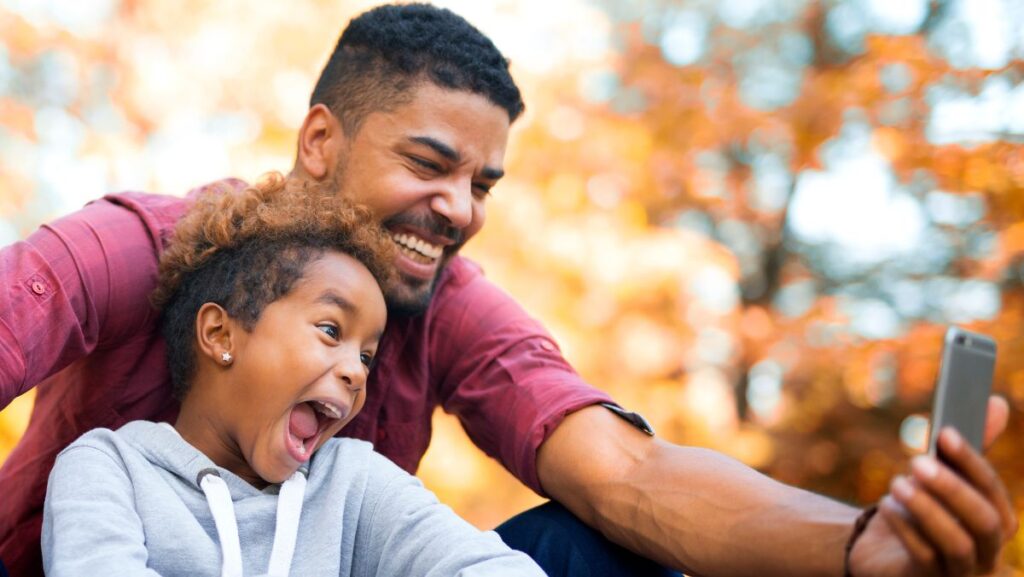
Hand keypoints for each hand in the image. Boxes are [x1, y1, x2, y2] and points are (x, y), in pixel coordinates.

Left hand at [848, 397, 1017, 576]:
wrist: (882, 551)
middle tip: (917, 460)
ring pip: (957, 544)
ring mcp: (961, 572)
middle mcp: (987, 552)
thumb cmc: (920, 510)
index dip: (971, 461)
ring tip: (896, 483)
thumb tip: (998, 402)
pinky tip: (886, 506)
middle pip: (984, 522)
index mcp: (998, 523)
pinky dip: (905, 528)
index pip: (994, 492)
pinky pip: (924, 558)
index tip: (944, 432)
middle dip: (952, 488)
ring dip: (926, 509)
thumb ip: (967, 449)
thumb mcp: (940, 478)